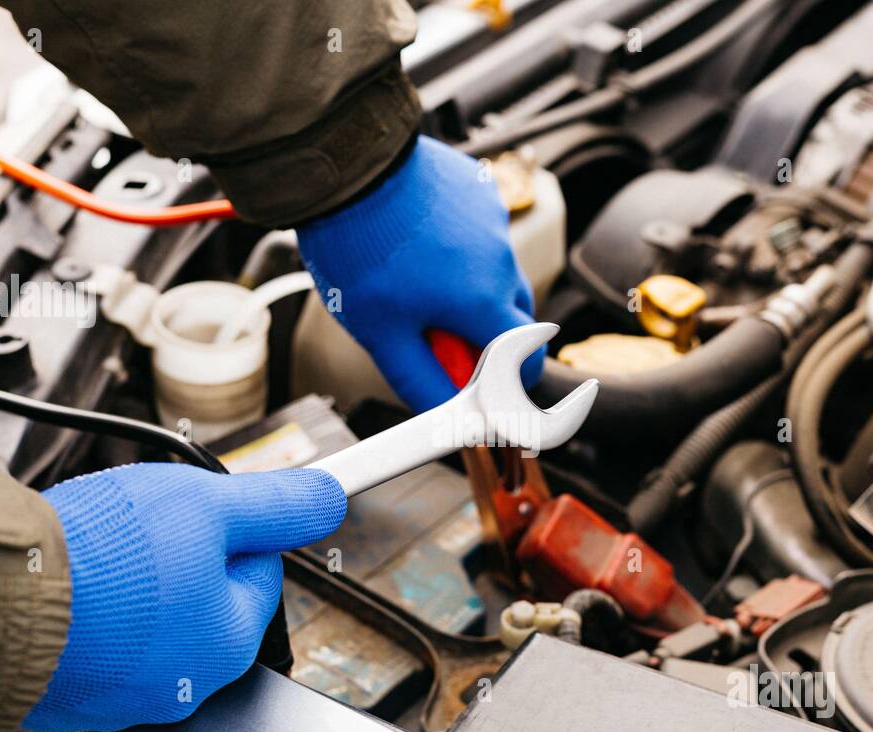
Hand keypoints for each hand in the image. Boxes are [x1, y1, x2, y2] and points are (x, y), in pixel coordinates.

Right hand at [24, 464, 345, 731]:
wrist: (3, 598)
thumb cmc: (104, 560)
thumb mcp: (209, 506)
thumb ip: (277, 505)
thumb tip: (327, 500)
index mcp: (230, 641)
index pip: (258, 571)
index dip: (228, 529)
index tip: (197, 512)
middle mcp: (186, 686)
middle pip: (202, 599)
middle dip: (177, 560)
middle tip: (138, 533)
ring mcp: (124, 698)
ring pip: (148, 622)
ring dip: (132, 587)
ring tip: (100, 559)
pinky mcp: (71, 698)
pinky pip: (95, 645)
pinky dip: (88, 617)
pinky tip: (71, 589)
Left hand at [297, 135, 542, 411]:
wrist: (346, 168)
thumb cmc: (359, 248)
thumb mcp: (382, 334)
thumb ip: (422, 382)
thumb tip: (448, 422)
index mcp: (484, 302)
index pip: (527, 361)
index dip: (511, 383)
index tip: (487, 390)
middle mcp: (501, 260)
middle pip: (514, 318)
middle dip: (486, 338)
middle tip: (437, 338)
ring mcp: (493, 221)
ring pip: (496, 274)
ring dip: (470, 291)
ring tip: (415, 283)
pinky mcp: (479, 192)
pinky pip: (482, 235)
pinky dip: (460, 249)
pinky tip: (417, 242)